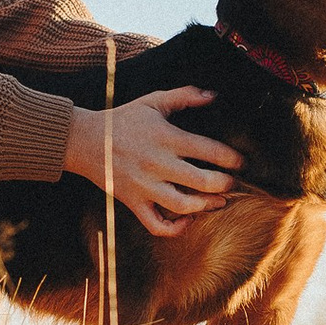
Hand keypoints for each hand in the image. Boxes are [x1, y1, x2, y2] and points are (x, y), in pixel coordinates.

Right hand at [62, 87, 243, 237]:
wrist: (85, 140)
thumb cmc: (123, 119)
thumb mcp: (153, 101)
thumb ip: (184, 95)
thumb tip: (213, 95)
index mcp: (166, 138)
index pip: (209, 150)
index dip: (231, 158)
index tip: (240, 162)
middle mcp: (158, 164)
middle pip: (203, 181)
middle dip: (225, 184)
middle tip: (232, 183)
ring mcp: (145, 186)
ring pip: (184, 205)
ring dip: (208, 206)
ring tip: (219, 201)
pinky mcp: (134, 203)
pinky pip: (157, 225)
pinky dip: (176, 229)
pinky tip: (188, 220)